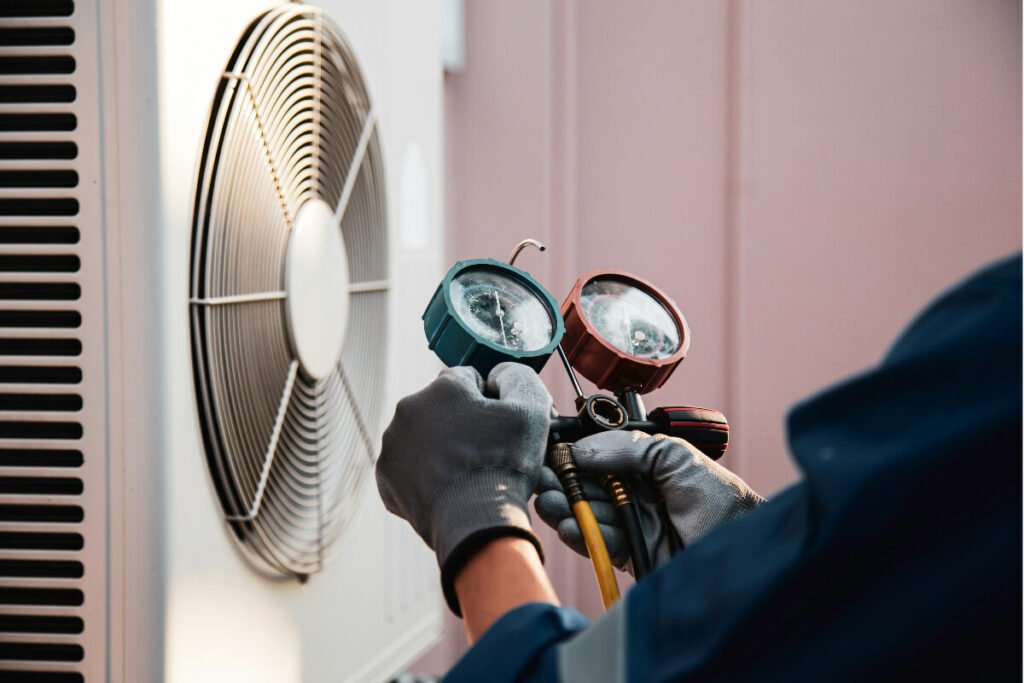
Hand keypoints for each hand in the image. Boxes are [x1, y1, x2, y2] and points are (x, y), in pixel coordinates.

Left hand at [376, 362, 551, 612]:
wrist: (475, 521)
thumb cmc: (502, 464)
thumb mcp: (531, 409)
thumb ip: (517, 377)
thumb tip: (499, 374)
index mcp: (442, 388)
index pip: (469, 381)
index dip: (488, 403)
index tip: (498, 429)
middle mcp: (409, 410)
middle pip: (442, 410)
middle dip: (461, 426)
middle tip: (483, 455)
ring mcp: (393, 446)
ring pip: (423, 439)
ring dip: (441, 450)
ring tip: (466, 476)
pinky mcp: (386, 479)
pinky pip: (409, 470)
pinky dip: (426, 477)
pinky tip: (448, 490)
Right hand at [535, 430, 762, 570]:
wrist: (746, 553)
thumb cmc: (723, 502)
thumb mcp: (677, 458)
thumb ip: (630, 449)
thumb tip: (583, 449)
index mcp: (645, 466)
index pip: (598, 456)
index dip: (573, 453)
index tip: (551, 451)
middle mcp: (634, 493)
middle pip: (587, 485)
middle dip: (563, 481)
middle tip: (541, 478)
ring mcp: (632, 524)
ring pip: (587, 514)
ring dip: (566, 508)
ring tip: (551, 502)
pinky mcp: (631, 556)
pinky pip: (598, 543)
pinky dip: (580, 536)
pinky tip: (568, 525)